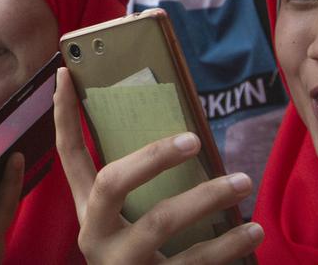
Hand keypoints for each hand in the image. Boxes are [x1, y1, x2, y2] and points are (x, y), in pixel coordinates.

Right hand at [53, 69, 261, 264]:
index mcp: (89, 213)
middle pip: (112, 183)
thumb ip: (145, 191)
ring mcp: (122, 264)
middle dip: (153, 156)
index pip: (70, 157)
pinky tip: (253, 230)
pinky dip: (229, 245)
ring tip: (244, 182)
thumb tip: (189, 138)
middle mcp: (97, 237)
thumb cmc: (146, 260)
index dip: (64, 116)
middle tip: (194, 140)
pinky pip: (194, 262)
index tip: (65, 73)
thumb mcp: (131, 225)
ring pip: (160, 222)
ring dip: (207, 197)